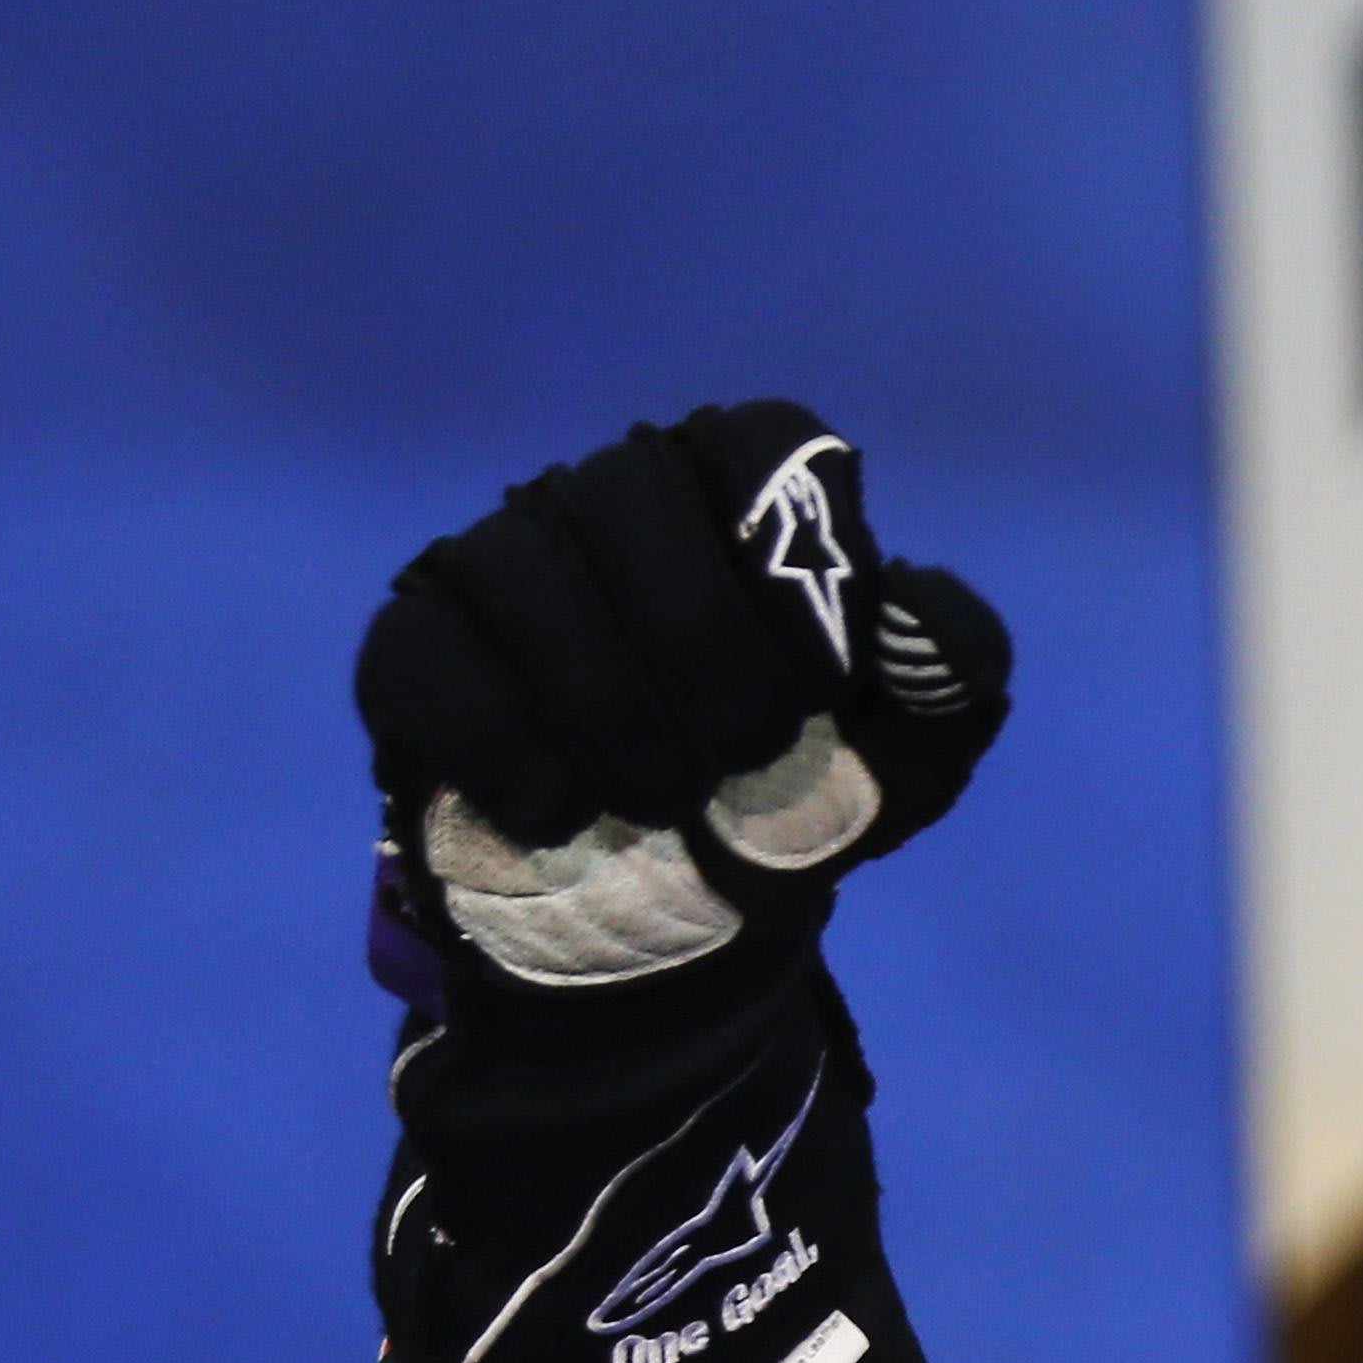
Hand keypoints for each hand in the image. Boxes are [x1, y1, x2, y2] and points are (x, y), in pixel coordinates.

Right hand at [359, 399, 1012, 990]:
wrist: (675, 920)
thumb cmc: (796, 805)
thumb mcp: (910, 756)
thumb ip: (951, 669)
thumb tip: (914, 593)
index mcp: (735, 490)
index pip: (763, 443)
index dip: (802, 563)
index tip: (823, 688)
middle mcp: (606, 493)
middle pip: (636, 499)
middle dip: (708, 657)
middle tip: (741, 761)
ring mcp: (494, 563)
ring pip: (527, 577)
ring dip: (614, 714)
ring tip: (662, 800)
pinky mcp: (411, 649)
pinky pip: (434, 663)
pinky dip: (513, 754)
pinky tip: (563, 815)